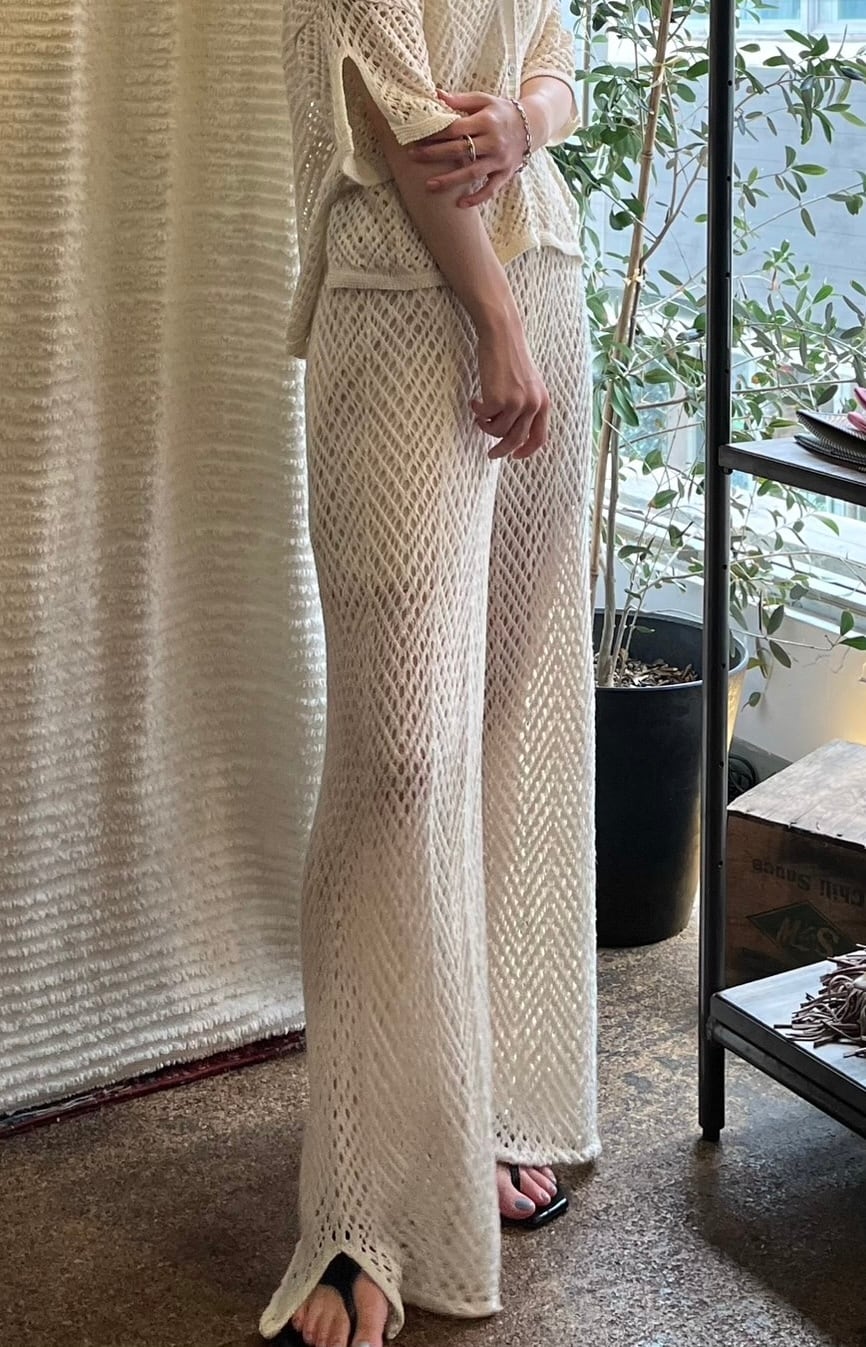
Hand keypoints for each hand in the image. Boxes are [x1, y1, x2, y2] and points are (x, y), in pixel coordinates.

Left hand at [408, 90, 527, 208]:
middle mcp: (493, 141)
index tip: (418, 137)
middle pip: (459, 150)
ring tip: (429, 185)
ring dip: (450, 180)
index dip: (436, 134)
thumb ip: (460, 99)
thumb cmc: (502, 112)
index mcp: (486, 121)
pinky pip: (490, 189)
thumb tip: (436, 94)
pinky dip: (477, 198)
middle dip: (434, 154)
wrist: (532, 125)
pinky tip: (460, 204)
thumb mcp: (484, 100)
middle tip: (413, 157)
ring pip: (471, 172)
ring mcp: (499, 160)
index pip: (455, 128)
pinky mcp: (505, 173)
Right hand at [474, 317, 549, 460]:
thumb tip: (515, 433)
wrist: (503, 336)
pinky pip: (485, 418)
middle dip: (501, 450)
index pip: (539, 438)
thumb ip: (528, 406)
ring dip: (486, 427)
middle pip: (516, 440)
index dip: (526, 451)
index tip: (514, 457)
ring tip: (480, 416)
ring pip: (498, 431)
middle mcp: (534, 405)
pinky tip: (475, 401)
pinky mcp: (499, 399)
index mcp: (543, 403)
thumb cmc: (512, 359)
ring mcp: (517, 403)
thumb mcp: (529, 385)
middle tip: (490, 454)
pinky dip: (478, 412)